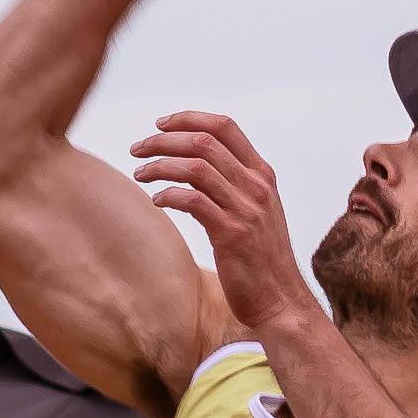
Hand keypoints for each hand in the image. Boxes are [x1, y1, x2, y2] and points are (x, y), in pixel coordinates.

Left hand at [126, 104, 314, 352]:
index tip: (161, 124)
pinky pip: (192, 201)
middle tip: (137, 149)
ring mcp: (245, 209)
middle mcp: (256, 186)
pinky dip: (169, 195)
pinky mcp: (231, 233)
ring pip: (195, 168)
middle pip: (204, 142)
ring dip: (160, 166)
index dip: (189, 119)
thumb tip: (194, 166)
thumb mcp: (256, 212)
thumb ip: (233, 185)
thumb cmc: (261, 258)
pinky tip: (157, 201)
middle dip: (164, 140)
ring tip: (139, 173)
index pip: (225, 127)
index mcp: (262, 175)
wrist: (280, 299)